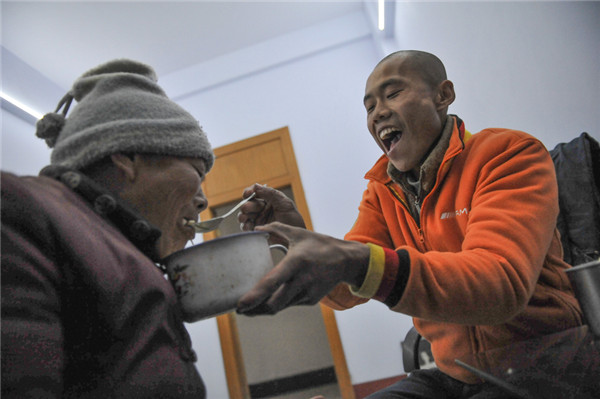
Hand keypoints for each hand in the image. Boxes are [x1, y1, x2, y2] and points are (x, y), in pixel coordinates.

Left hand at [236, 222, 369, 314]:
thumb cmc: (320, 245)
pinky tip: (269, 300)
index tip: (240, 305)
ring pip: (280, 307)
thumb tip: (256, 228)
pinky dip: (278, 303)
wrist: (346, 260)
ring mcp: (308, 292)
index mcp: (296, 262)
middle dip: (255, 310)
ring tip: (250, 308)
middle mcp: (302, 280)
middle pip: (273, 304)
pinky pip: (290, 304)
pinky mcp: (311, 300)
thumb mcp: (299, 233)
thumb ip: (276, 229)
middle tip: (240, 309)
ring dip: (264, 309)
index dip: (254, 296)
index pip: (272, 282)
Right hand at [238, 184, 305, 232]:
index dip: (248, 192)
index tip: (247, 193)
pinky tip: (248, 226)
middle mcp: (259, 208)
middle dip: (246, 206)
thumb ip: (270, 193)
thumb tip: (256, 186)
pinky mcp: (256, 230)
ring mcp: (257, 219)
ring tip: (244, 218)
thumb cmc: (292, 217)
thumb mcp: (283, 202)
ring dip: (242, 216)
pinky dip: (245, 226)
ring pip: (243, 216)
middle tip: (247, 208)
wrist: (295, 234)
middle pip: (246, 204)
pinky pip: (246, 228)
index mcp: (266, 199)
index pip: (253, 193)